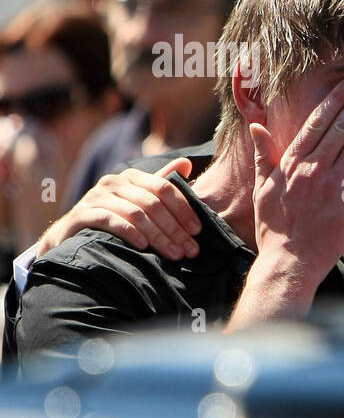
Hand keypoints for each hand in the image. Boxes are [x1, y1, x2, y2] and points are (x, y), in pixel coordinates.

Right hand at [34, 156, 199, 259]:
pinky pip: (110, 220)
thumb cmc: (113, 216)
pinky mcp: (82, 213)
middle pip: (152, 203)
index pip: (164, 188)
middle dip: (175, 229)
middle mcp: (113, 182)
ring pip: (135, 214)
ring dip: (159, 236)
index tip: (198, 231)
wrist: (71, 234)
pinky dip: (130, 233)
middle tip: (190, 249)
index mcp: (131, 177)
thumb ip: (161, 183)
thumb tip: (187, 164)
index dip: (184, 209)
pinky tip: (144, 247)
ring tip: (174, 253)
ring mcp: (96, 197)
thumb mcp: (138, 198)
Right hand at [246, 74, 343, 284]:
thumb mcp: (263, 188)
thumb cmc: (276, 228)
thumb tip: (256, 125)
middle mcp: (311, 168)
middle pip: (340, 125)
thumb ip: (263, 155)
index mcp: (290, 163)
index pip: (317, 122)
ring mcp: (331, 183)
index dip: (336, 99)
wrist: (290, 262)